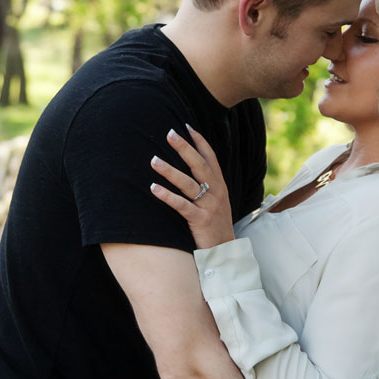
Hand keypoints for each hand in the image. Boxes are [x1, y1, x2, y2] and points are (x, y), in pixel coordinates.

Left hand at [150, 124, 235, 249]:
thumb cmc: (215, 225)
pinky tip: (153, 188)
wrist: (225, 252)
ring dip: (169, 171)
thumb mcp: (216, 201)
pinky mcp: (200, 220)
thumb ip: (207, 185)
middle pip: (199, 165)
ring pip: (188, 183)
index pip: (210, 158)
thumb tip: (192, 168)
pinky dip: (167, 196)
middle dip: (184, 148)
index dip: (199, 141)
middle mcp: (216, 192)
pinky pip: (181, 205)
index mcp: (220, 185)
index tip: (186, 126)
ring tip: (154, 160)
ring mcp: (209, 206)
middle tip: (169, 133)